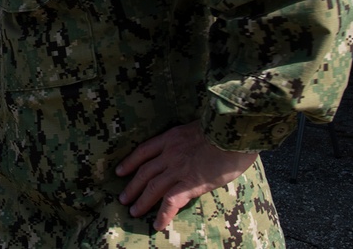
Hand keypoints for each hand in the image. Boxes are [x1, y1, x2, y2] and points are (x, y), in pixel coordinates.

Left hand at [115, 120, 258, 230]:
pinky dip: (163, 214)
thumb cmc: (223, 128)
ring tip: (133, 212)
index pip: (144, 151)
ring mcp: (178, 169)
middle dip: (132, 186)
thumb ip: (190, 139)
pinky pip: (171, 201)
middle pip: (144, 172)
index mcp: (171, 137)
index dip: (130, 162)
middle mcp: (170, 153)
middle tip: (123, 198)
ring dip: (141, 201)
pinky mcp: (190, 183)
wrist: (233, 132)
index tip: (119, 171)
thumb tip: (194, 148)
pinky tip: (158, 225)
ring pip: (152, 187)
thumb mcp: (198, 127)